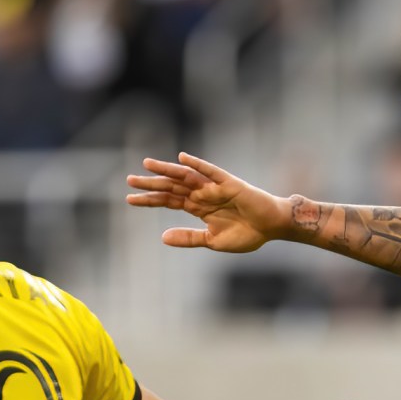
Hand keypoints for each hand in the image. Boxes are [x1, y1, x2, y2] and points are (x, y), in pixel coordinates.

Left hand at [126, 153, 287, 251]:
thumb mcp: (212, 241)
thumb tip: (162, 237)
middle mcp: (203, 195)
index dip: (150, 200)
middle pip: (172, 187)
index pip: (168, 201)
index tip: (129, 199)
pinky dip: (197, 165)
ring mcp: (215, 187)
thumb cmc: (246, 234)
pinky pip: (211, 172)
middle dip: (151, 184)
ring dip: (167, 170)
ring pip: (186, 176)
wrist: (271, 228)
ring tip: (147, 165)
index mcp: (198, 208)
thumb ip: (189, 237)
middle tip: (129, 180)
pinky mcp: (230, 183)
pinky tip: (182, 158)